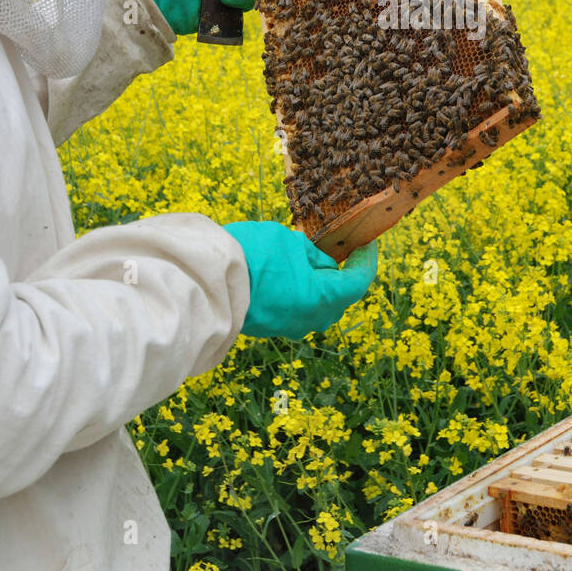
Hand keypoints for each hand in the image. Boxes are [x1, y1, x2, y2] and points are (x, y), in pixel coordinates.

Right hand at [224, 222, 377, 339]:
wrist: (205, 281)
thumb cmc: (252, 255)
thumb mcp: (291, 243)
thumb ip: (313, 255)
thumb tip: (323, 265)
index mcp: (322, 299)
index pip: (358, 282)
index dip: (366, 261)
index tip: (366, 244)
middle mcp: (309, 320)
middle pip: (338, 299)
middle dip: (342, 275)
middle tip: (341, 251)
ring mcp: (288, 327)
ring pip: (316, 306)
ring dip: (319, 285)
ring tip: (312, 260)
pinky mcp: (268, 326)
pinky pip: (295, 310)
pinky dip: (300, 293)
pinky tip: (290, 274)